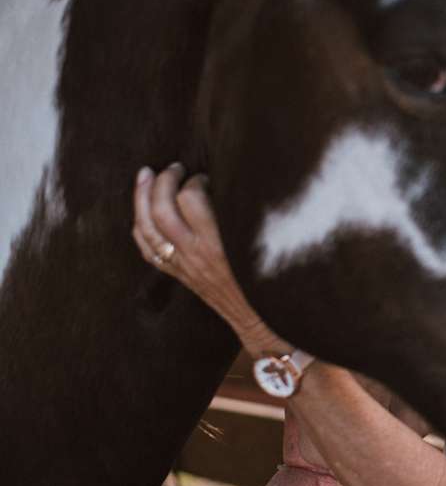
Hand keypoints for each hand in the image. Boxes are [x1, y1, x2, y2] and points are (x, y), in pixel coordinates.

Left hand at [131, 163, 281, 355]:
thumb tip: (225, 188)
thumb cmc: (266, 280)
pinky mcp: (177, 274)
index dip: (195, 180)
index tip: (205, 177)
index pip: (191, 198)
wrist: (259, 317)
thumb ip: (242, 216)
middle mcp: (194, 253)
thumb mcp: (260, 243)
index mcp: (217, 243)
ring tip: (146, 176)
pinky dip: (139, 226)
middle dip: (163, 181)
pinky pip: (146, 248)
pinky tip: (141, 212)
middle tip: (173, 168)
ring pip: (146, 227)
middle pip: (161, 209)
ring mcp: (181, 265)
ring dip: (141, 198)